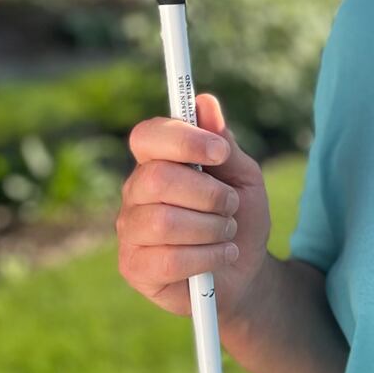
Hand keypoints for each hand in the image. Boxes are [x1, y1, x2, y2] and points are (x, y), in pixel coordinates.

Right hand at [117, 93, 271, 321]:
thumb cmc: (240, 215)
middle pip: (157, 179)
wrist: (244, 270)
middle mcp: (135, 191)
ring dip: (211, 228)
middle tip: (231, 205)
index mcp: (158, 161)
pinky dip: (207, 257)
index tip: (220, 152)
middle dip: (208, 193)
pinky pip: (168, 260)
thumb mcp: (243, 176)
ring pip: (164, 222)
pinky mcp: (134, 267)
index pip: (147, 135)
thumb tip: (205, 102)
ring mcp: (130, 230)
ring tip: (226, 232)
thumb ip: (224, 144)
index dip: (182, 139)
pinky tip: (219, 256)